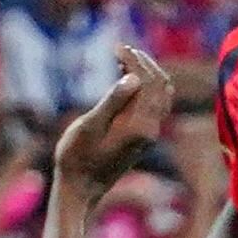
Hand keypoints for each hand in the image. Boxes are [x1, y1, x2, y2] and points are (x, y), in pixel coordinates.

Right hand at [54, 45, 170, 196]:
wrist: (80, 190)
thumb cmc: (76, 159)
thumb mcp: (88, 127)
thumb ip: (111, 102)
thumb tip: (132, 78)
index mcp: (139, 125)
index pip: (146, 81)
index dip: (133, 60)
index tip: (116, 47)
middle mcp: (151, 129)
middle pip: (159, 83)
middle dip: (142, 62)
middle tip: (121, 49)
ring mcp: (150, 134)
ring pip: (161, 93)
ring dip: (147, 73)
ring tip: (124, 60)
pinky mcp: (144, 136)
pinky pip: (155, 104)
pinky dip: (146, 87)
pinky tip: (128, 81)